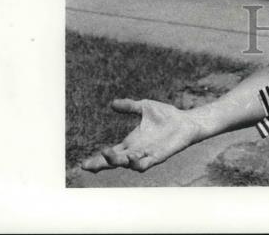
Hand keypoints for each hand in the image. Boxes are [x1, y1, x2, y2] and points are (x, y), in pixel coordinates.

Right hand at [80, 98, 201, 172]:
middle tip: (91, 164)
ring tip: (110, 154)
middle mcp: (135, 151)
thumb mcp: (144, 107)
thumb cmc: (165, 115)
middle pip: (115, 162)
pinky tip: (132, 158)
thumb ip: (129, 106)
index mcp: (130, 142)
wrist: (184, 121)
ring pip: (128, 164)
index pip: (110, 153)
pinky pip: (145, 164)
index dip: (97, 160)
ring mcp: (146, 155)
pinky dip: (137, 163)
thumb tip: (112, 104)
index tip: (83, 164)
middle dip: (103, 164)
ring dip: (119, 161)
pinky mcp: (158, 157)